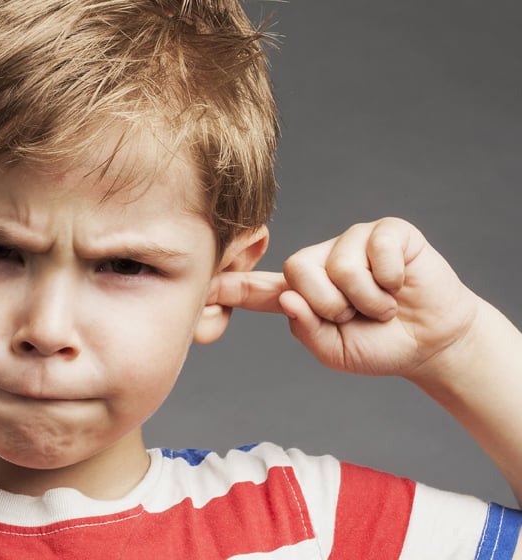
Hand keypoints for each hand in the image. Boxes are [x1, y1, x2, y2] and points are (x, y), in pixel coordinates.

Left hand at [209, 217, 481, 380]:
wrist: (432, 343)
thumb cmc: (380, 345)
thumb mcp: (335, 351)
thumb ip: (307, 330)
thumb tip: (288, 298)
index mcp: (300, 292)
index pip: (256, 288)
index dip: (229, 287)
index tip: (201, 286)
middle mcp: (320, 261)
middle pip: (299, 274)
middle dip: (332, 307)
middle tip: (358, 316)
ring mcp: (352, 242)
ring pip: (339, 267)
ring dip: (368, 300)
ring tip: (384, 304)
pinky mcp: (386, 231)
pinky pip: (376, 252)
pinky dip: (391, 280)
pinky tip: (400, 284)